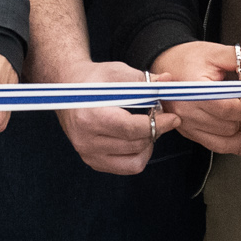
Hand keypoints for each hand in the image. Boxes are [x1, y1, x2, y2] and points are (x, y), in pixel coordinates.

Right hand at [57, 61, 172, 174]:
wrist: (66, 90)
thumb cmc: (93, 80)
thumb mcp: (118, 73)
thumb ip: (144, 81)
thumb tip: (169, 82)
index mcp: (89, 116)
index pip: (131, 128)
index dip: (157, 124)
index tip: (173, 117)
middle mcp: (86, 140)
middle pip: (136, 144)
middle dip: (155, 131)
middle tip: (161, 117)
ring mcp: (88, 154)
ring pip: (135, 160)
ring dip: (148, 144)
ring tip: (146, 127)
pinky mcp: (93, 162)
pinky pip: (127, 167)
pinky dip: (138, 154)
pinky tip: (137, 138)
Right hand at [150, 40, 240, 159]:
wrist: (165, 66)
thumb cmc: (188, 59)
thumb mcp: (215, 53)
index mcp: (195, 91)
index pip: (227, 109)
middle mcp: (188, 112)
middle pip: (228, 128)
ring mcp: (188, 125)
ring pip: (224, 143)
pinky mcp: (190, 133)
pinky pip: (215, 147)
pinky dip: (235, 147)